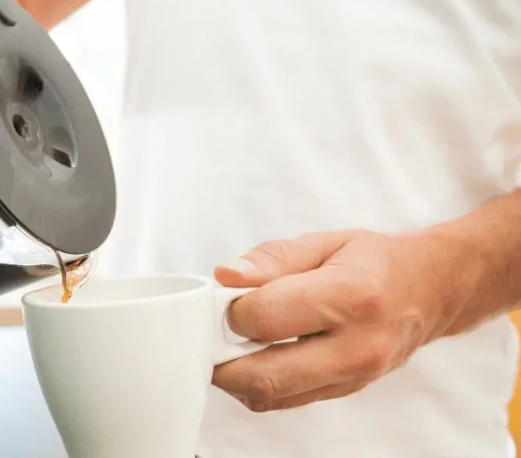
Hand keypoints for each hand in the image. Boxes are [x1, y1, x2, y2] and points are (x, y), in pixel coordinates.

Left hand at [210, 229, 466, 411]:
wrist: (431, 291)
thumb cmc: (374, 263)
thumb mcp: (324, 242)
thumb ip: (270, 258)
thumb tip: (225, 276)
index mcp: (351, 297)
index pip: (265, 319)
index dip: (232, 309)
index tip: (229, 297)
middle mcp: (357, 347)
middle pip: (264, 376)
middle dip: (222, 357)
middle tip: (213, 332)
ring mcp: (354, 377)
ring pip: (270, 397)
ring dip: (237, 376)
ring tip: (235, 343)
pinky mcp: (346, 392)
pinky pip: (285, 401)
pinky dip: (259, 384)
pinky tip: (258, 356)